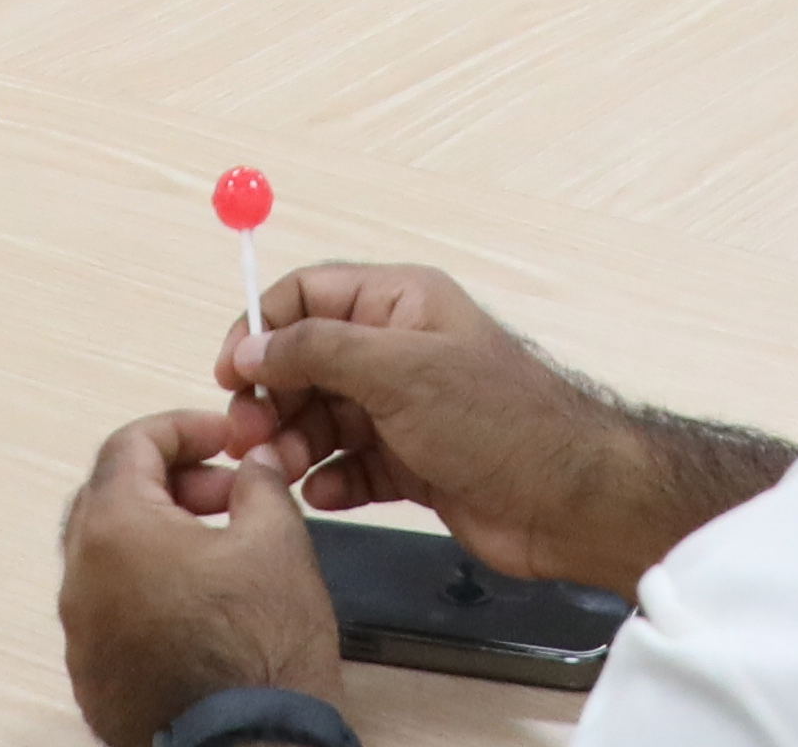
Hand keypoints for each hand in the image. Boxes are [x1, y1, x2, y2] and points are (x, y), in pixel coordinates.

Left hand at [59, 411, 349, 746]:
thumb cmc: (261, 654)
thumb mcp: (278, 541)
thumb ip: (259, 484)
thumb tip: (253, 465)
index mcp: (114, 532)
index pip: (129, 446)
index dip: (183, 429)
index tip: (223, 438)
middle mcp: (81, 581)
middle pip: (110, 498)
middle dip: (170, 482)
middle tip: (226, 492)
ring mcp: (81, 637)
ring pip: (108, 559)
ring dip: (158, 537)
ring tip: (222, 549)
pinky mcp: (93, 679)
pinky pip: (111, 613)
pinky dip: (147, 591)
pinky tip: (201, 604)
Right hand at [212, 262, 784, 597]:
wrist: (567, 501)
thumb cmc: (501, 421)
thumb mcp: (399, 370)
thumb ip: (317, 350)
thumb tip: (252, 345)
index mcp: (399, 303)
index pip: (306, 297)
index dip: (261, 330)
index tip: (230, 375)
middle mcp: (399, 349)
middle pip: (305, 362)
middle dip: (272, 398)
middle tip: (251, 437)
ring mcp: (405, 409)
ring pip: (322, 418)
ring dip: (293, 443)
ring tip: (283, 471)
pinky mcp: (411, 463)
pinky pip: (348, 465)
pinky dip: (328, 479)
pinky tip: (323, 494)